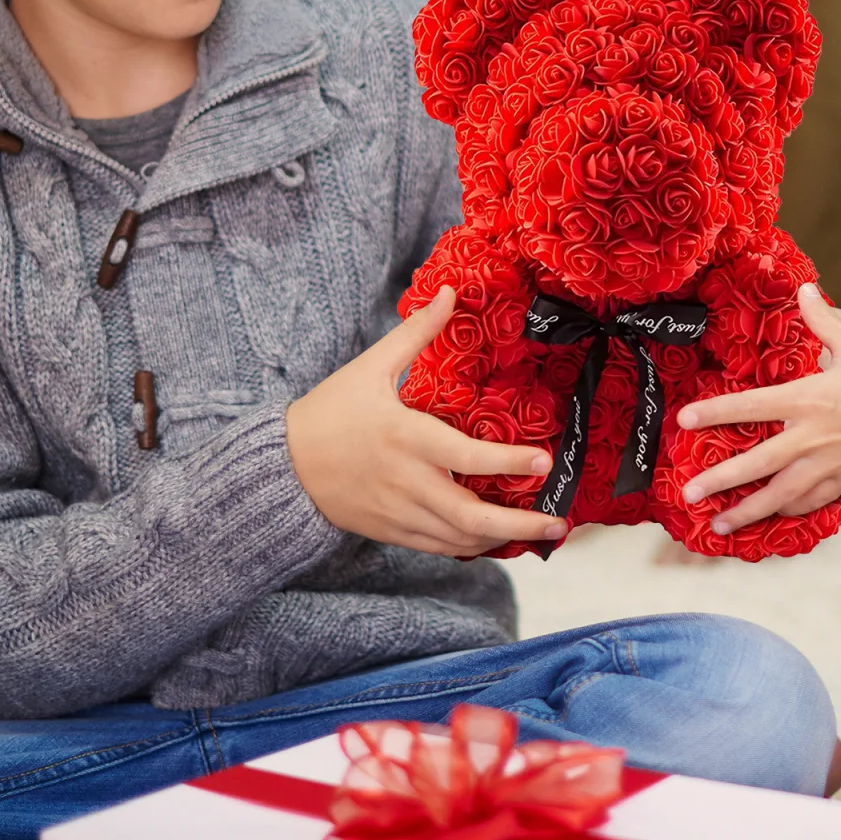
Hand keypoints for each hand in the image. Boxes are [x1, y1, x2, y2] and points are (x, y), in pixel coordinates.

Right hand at [285, 287, 566, 555]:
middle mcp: (406, 482)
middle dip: (519, 524)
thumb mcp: (370, 366)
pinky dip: (471, 546)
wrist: (281, 468)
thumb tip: (451, 292)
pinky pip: (439, 547)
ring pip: (458, 538)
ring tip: (540, 533)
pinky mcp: (391, 532)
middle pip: (470, 515)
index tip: (543, 461)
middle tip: (559, 523)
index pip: (466, 457)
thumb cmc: (329, 411)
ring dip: (502, 539)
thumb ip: (416, 332)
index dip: (507, 462)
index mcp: (404, 437)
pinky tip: (496, 539)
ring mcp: (399, 513)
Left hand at [675, 284, 840, 535]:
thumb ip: (822, 320)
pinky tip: (773, 517)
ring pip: (779, 495)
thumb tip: (804, 289)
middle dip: (718, 481)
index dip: (715, 413)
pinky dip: (789, 511)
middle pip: (755, 464)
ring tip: (719, 525)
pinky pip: (811, 502)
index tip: (684, 420)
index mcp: (809, 399)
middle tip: (687, 494)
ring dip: (747, 511)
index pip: (750, 407)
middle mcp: (812, 437)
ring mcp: (829, 464)